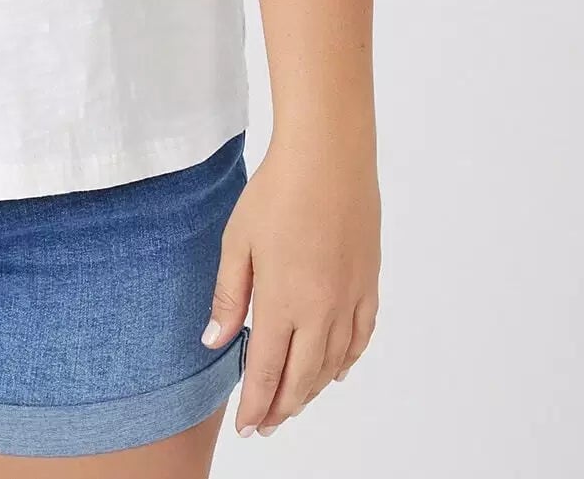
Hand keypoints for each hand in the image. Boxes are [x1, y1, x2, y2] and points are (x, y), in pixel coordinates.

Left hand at [201, 130, 380, 436]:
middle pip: (303, 378)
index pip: (269, 371)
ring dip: (313, 390)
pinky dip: (347, 362)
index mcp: (284, 302)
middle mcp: (322, 310)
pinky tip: (336, 370)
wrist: (328, 156)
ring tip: (293, 403)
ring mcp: (350, 299)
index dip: (256, 404)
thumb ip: (229, 296)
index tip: (247, 426)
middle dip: (282, 407)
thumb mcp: (237, 242)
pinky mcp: (368, 283)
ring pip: (333, 364)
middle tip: (266, 425)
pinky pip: (360, 338)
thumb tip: (215, 341)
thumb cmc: (276, 191)